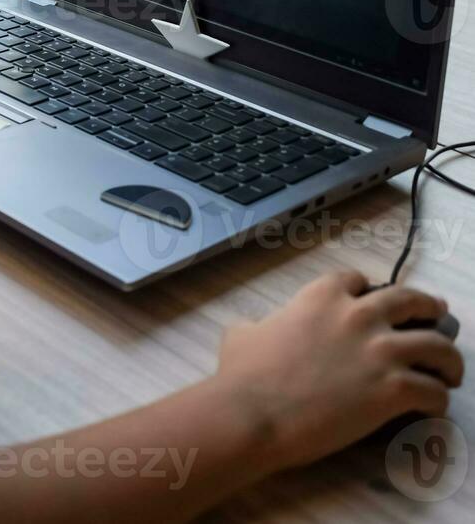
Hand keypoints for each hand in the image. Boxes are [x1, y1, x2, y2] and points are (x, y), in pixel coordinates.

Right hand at [216, 271, 463, 469]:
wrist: (254, 410)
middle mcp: (357, 315)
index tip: (369, 302)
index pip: (357, 280)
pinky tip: (434, 406)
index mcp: (321, 296)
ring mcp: (379, 351)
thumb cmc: (243, 373)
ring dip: (447, 358)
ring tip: (449, 370)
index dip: (366, 290)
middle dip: (427, 308)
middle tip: (435, 318)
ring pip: (437, 345)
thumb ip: (258, 325)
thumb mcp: (242, 333)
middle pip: (410, 300)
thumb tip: (253, 332)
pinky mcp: (393, 389)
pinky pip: (434, 391)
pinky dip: (439, 399)